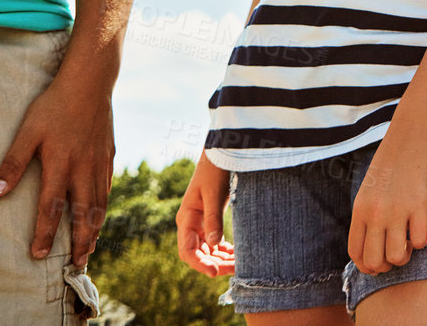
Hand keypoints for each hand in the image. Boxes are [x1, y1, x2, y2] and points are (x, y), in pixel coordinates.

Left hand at [0, 67, 115, 266]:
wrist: (90, 83)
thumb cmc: (53, 106)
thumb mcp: (27, 132)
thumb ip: (12, 164)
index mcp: (61, 165)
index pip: (51, 208)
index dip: (44, 234)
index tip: (38, 255)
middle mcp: (83, 169)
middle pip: (83, 214)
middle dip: (80, 242)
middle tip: (76, 265)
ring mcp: (99, 163)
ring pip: (99, 204)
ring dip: (94, 229)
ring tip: (89, 248)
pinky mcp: (109, 155)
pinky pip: (107, 188)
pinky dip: (103, 207)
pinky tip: (99, 214)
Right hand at [175, 152, 235, 276]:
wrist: (221, 153)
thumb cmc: (215, 170)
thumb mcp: (214, 193)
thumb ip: (213, 218)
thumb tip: (214, 243)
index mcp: (186, 219)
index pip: (187, 250)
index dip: (199, 264)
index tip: (214, 272)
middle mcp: (191, 224)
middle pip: (199, 253)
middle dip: (216, 264)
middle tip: (236, 270)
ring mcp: (200, 223)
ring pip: (209, 250)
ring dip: (222, 259)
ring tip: (240, 265)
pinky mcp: (211, 221)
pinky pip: (215, 242)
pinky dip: (225, 250)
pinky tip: (237, 254)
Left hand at [348, 134, 426, 273]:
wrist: (413, 134)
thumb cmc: (393, 161)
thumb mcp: (370, 189)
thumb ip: (368, 215)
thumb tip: (374, 244)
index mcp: (360, 209)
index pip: (356, 253)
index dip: (367, 266)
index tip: (378, 263)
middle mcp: (375, 213)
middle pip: (374, 261)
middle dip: (386, 265)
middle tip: (396, 252)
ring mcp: (397, 210)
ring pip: (396, 257)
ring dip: (405, 255)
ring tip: (410, 240)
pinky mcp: (420, 205)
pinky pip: (421, 241)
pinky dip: (423, 240)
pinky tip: (422, 226)